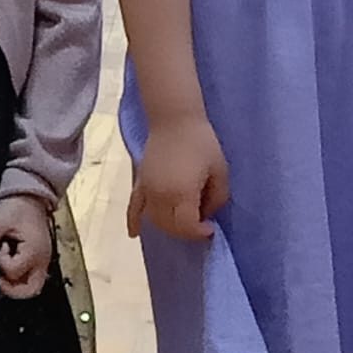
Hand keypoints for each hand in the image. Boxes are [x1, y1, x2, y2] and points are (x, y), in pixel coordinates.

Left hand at [0, 195, 52, 299]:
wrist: (31, 197)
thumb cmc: (18, 207)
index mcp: (34, 251)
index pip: (14, 271)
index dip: (2, 261)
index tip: (0, 246)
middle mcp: (42, 260)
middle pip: (31, 291)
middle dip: (12, 289)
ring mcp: (43, 262)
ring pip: (33, 288)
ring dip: (16, 286)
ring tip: (4, 274)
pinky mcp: (40, 260)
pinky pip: (32, 278)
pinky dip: (21, 278)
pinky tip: (10, 267)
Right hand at [129, 115, 228, 241]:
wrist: (175, 119)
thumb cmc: (201, 142)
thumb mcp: (220, 171)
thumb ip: (217, 199)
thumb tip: (206, 214)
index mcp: (181, 193)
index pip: (187, 226)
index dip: (200, 232)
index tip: (211, 228)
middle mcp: (160, 196)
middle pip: (170, 227)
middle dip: (186, 231)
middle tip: (199, 224)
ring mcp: (147, 190)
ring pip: (154, 220)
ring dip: (168, 227)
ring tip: (181, 222)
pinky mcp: (139, 182)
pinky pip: (133, 207)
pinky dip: (133, 221)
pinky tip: (133, 234)